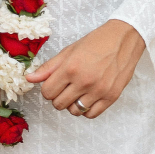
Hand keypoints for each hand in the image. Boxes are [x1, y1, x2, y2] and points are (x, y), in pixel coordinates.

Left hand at [24, 18, 144, 118]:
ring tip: (78, 92)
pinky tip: (88, 98)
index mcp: (71, 68)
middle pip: (59, 104)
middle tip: (66, 88)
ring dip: (72, 104)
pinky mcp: (112, 96)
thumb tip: (30, 79)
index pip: (47, 92)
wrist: (124, 39)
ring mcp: (99, 91)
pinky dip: (86, 110)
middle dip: (58, 97)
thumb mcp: (69, 51)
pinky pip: (91, 114)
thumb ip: (49, 67)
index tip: (54, 84)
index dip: (48, 89)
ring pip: (74, 111)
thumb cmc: (96, 42)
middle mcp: (84, 81)